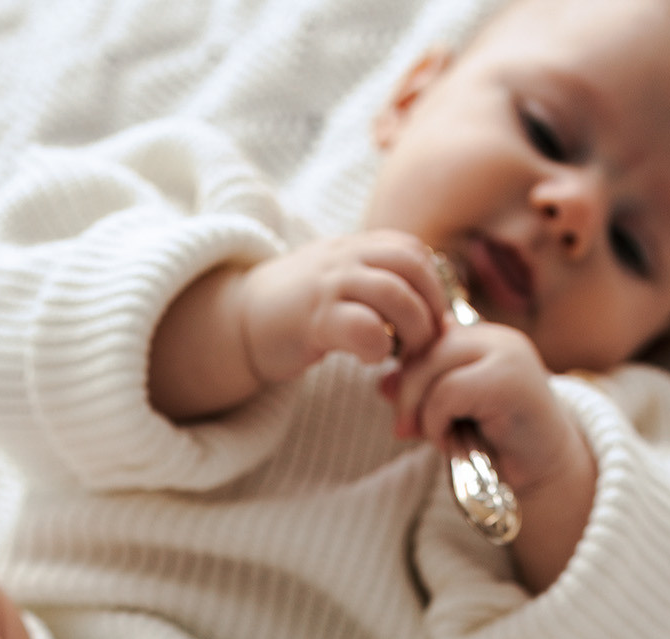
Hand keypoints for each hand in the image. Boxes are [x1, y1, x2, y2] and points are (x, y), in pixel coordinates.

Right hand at [239, 230, 448, 384]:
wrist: (236, 320)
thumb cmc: (294, 310)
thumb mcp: (337, 280)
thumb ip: (374, 281)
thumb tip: (422, 305)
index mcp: (355, 247)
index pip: (413, 250)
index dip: (433, 285)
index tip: (429, 318)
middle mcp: (345, 257)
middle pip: (413, 268)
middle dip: (431, 308)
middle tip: (426, 342)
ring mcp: (329, 285)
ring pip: (395, 296)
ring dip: (413, 331)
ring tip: (404, 354)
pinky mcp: (314, 319)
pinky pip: (365, 328)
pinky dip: (379, 347)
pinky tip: (371, 360)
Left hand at [383, 318, 585, 496]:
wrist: (545, 474)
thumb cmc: (496, 446)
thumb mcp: (449, 416)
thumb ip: (421, 395)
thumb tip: (382, 383)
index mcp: (480, 339)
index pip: (425, 336)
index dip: (406, 374)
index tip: (404, 414)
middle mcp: (496, 338)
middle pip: (425, 347)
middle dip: (405, 393)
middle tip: (404, 430)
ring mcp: (506, 353)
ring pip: (433, 366)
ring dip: (422, 410)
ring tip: (438, 437)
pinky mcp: (509, 379)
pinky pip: (448, 392)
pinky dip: (437, 422)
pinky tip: (452, 442)